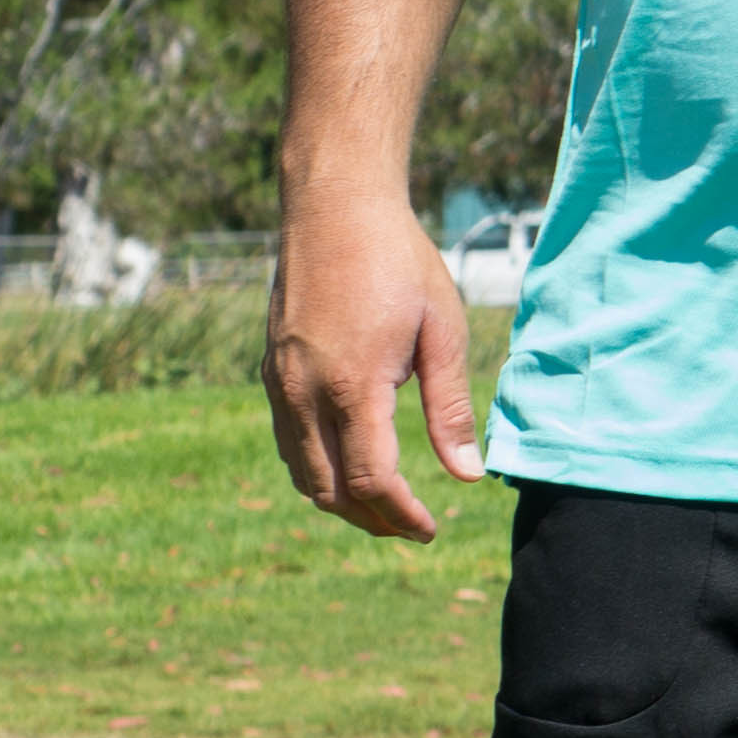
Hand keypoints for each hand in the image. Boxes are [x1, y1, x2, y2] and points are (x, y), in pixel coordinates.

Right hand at [263, 191, 479, 540]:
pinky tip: (350, 467)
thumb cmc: (399, 262)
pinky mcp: (271, 371)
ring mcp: (279, 383)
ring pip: (301, 472)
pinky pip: (288, 442)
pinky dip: (317, 470)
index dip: (401, 515)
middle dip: (371, 519)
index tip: (432, 529)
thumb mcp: (442, 331)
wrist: (334, 208)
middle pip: (329, 489)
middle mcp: (303, 392)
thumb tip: (466, 475)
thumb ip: (449, 407)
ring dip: (340, 500)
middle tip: (412, 529)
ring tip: (385, 508)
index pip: (371, 480)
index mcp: (352, 385)